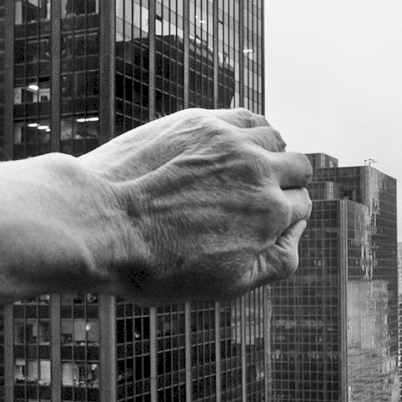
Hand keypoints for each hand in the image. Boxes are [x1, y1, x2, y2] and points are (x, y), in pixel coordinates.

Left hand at [78, 108, 311, 303]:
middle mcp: (259, 171)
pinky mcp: (200, 122)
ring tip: (243, 171)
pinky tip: (232, 145)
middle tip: (255, 199)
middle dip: (285, 184)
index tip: (262, 224)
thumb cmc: (158, 265)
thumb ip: (278, 261)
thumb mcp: (228, 284)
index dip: (285, 218)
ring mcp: (230, 141)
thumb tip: (298, 230)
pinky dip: (249, 130)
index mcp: (272, 213)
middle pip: (299, 168)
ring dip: (269, 154)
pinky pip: (246, 116)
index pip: (302, 205)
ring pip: (276, 138)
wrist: (99, 225)